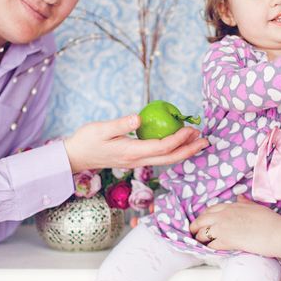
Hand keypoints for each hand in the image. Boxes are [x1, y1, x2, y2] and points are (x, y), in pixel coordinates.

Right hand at [64, 114, 208, 173]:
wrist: (75, 157)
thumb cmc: (86, 141)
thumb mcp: (100, 129)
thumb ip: (120, 124)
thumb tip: (138, 118)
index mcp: (132, 152)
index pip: (162, 147)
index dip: (178, 139)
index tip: (190, 128)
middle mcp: (137, 160)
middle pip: (169, 158)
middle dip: (189, 150)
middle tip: (205, 139)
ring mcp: (136, 162)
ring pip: (165, 159)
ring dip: (183, 150)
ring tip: (196, 140)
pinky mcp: (134, 159)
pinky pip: (158, 157)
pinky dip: (172, 150)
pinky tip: (177, 141)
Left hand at [190, 196, 280, 256]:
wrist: (277, 233)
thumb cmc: (271, 221)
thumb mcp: (256, 206)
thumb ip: (245, 202)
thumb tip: (240, 197)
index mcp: (232, 206)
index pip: (210, 210)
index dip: (203, 216)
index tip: (202, 221)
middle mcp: (224, 215)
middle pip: (201, 220)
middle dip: (195, 227)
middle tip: (193, 232)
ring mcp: (223, 228)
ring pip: (202, 234)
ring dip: (199, 239)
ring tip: (199, 244)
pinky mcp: (226, 241)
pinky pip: (210, 246)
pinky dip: (207, 249)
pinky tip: (208, 251)